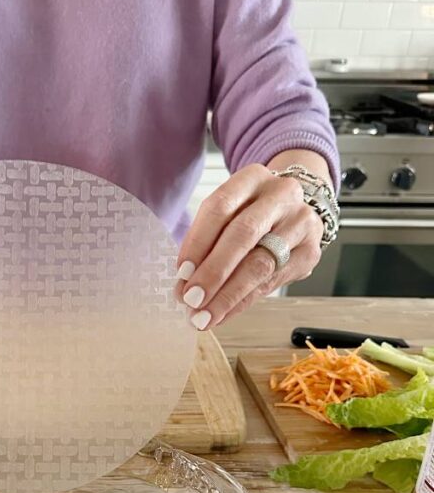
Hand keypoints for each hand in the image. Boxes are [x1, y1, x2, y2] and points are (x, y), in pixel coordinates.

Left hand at [175, 163, 322, 328]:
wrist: (295, 211)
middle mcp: (281, 195)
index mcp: (253, 178)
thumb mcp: (229, 212)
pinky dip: (243, 302)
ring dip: (227, 295)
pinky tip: (224, 313)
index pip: (220, 207)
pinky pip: (272, 282)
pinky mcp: (310, 251)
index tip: (181, 273)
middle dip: (213, 272)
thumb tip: (184, 282)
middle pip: (243, 235)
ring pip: (260, 263)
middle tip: (191, 299)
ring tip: (204, 315)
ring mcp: (301, 222)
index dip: (198, 242)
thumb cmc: (252, 213)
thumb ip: (206, 242)